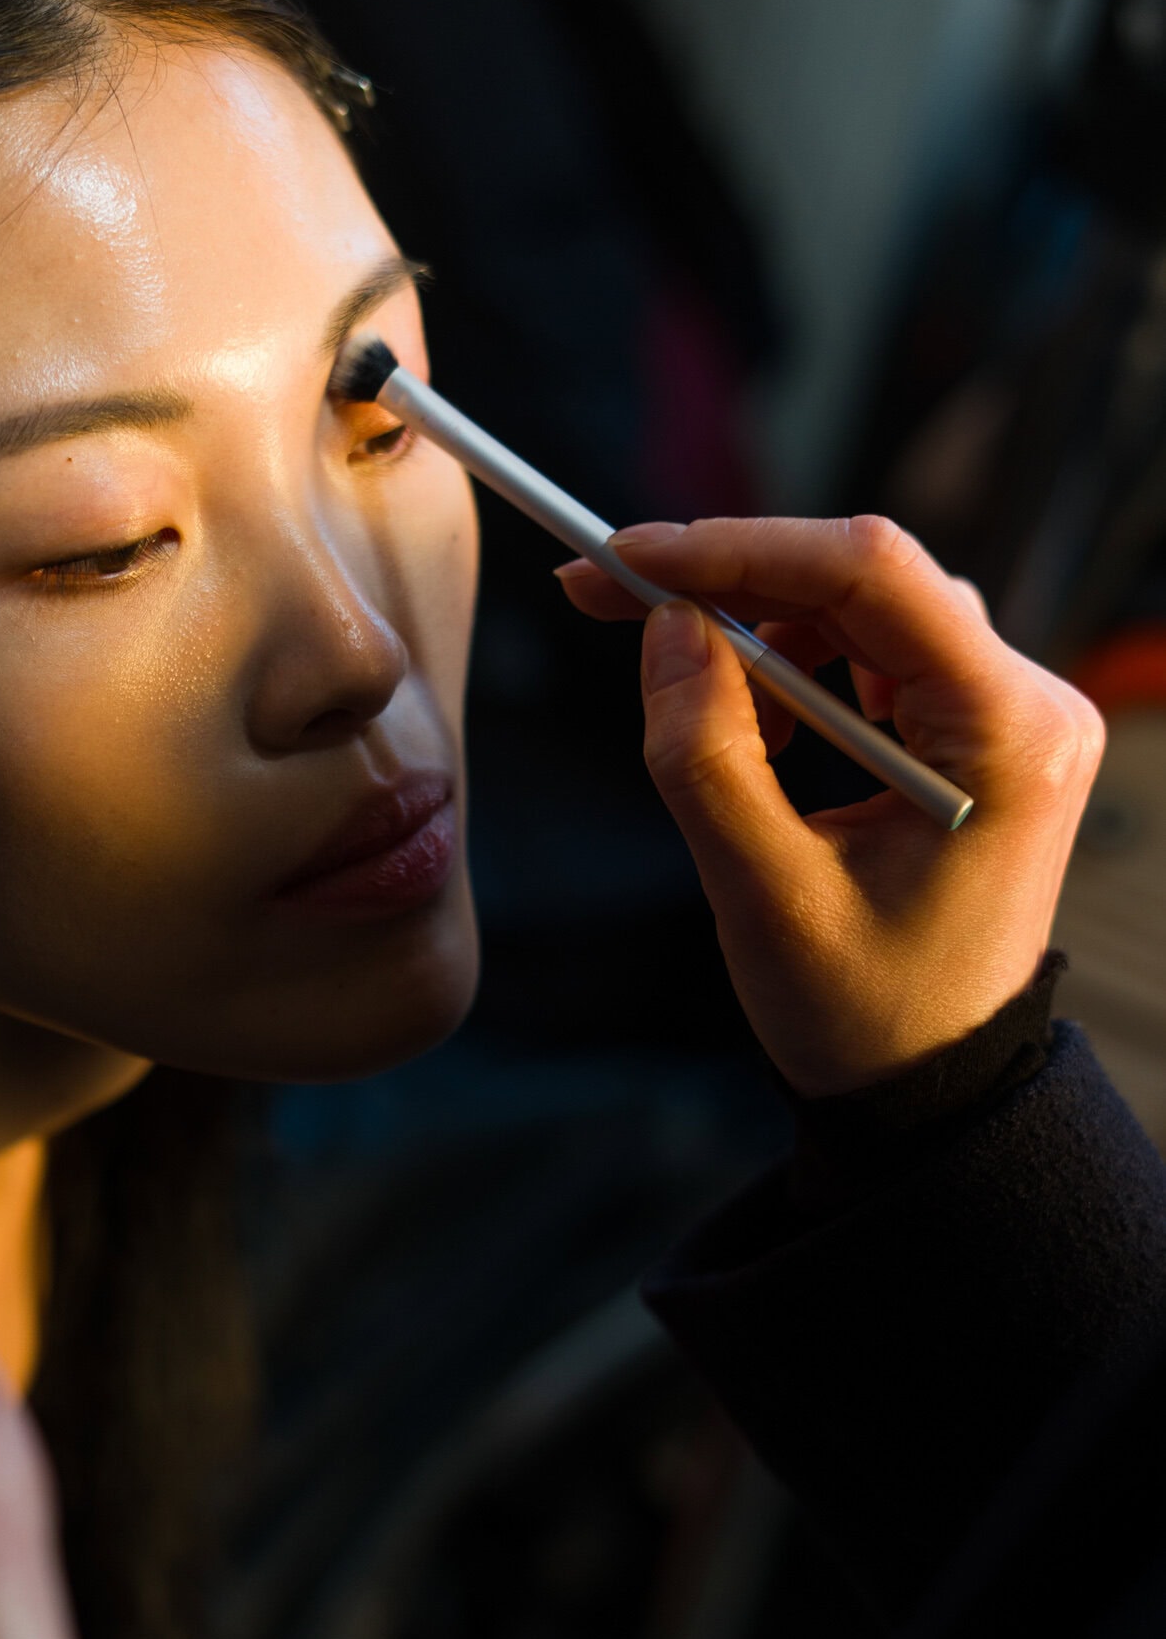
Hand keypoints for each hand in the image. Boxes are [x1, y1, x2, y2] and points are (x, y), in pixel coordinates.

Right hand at [559, 517, 1104, 1093]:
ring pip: (864, 608)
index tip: (627, 558)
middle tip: (609, 592)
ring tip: (701, 711)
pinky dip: (796, 672)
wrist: (927, 1089)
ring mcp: (1007, 714)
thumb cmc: (865, 1015)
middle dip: (733, 579)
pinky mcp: (974, 731)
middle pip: (868, 578)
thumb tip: (669, 630)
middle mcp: (1028, 704)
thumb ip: (707, 756)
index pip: (873, 576)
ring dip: (762, 634)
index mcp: (1008, 735)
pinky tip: (759, 735)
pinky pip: (873, 655)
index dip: (739, 549)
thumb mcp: (763, 896)